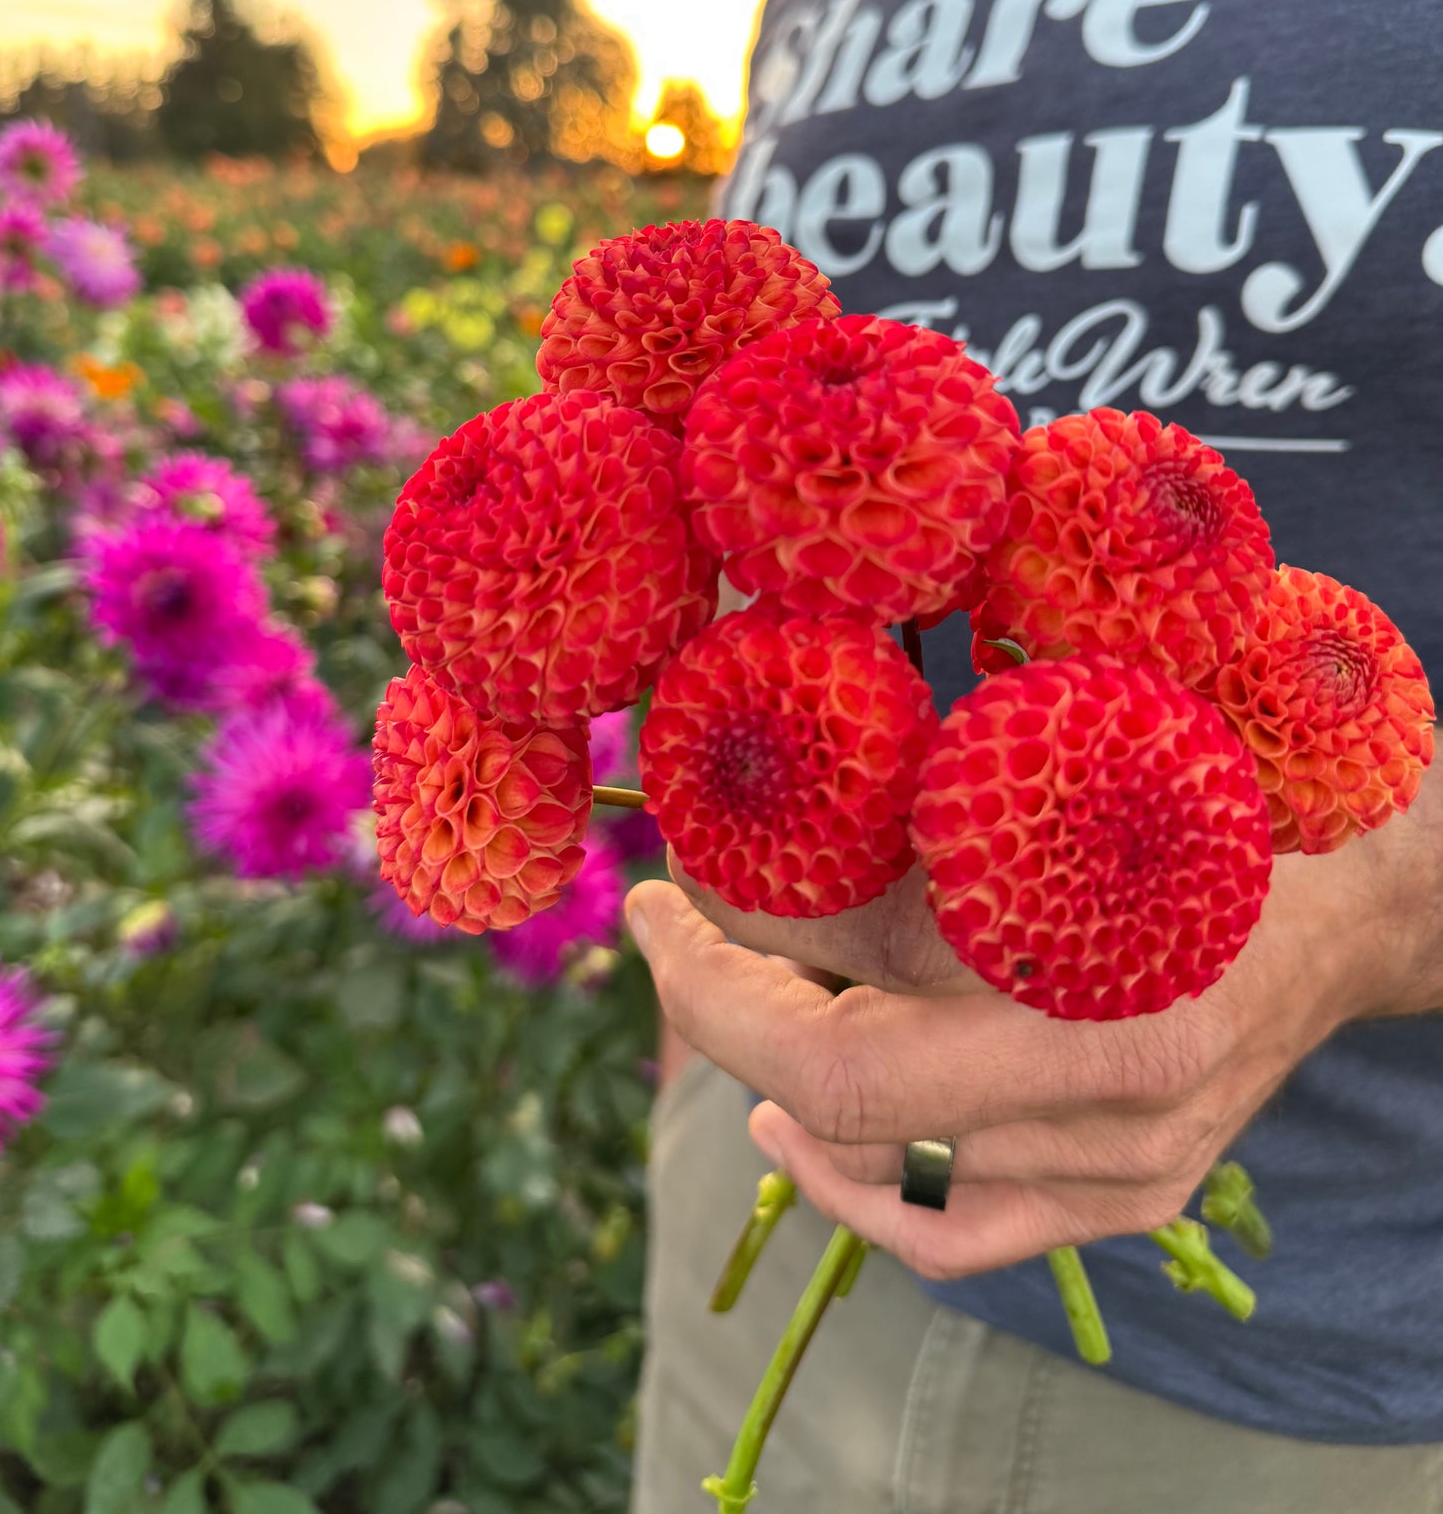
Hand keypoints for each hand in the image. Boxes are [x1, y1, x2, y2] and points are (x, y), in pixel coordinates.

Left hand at [628, 761, 1440, 1280]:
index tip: (652, 891)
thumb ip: (910, 814)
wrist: (1352, 898)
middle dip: (720, 1009)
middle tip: (673, 927)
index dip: (712, 962)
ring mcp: (1124, 1168)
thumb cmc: (1206, 797)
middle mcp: (1112, 1094)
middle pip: (844, 1097)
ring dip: (773, 1074)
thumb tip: (742, 823)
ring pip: (881, 1166)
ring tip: (729, 999)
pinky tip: (791, 1134)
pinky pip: (955, 1234)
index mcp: (1100, 966)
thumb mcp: (1062, 770)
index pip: (839, 1010)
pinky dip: (852, 1191)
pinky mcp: (1129, 1199)